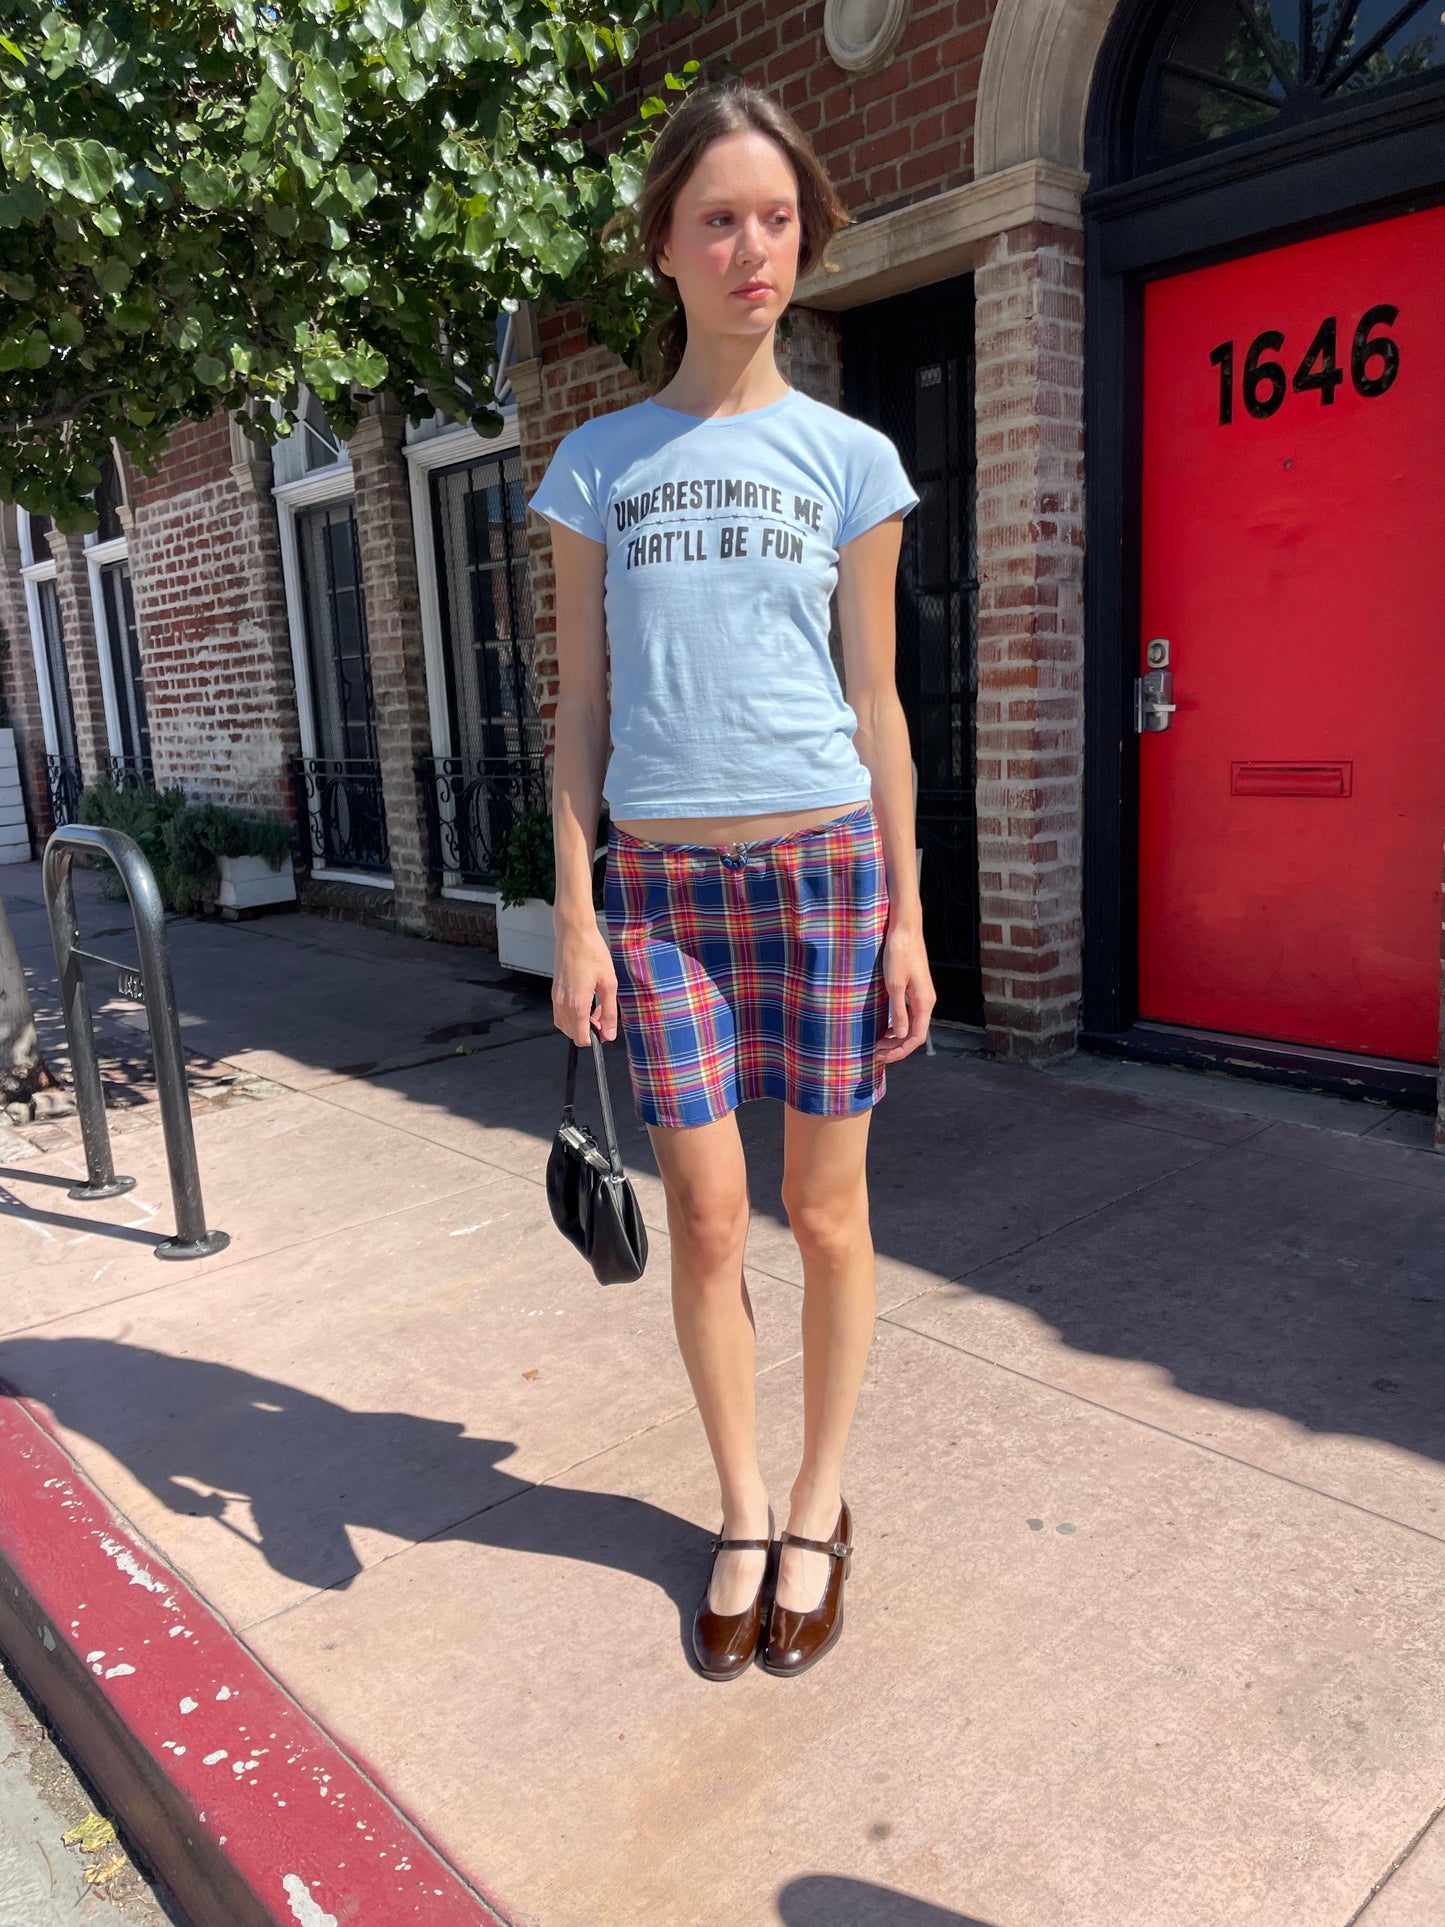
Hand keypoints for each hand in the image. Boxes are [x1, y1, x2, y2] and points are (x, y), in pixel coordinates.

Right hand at [552, 921, 617, 1045]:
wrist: (573, 934)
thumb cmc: (592, 954)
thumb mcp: (609, 983)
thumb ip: (609, 1012)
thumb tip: (609, 1035)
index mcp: (577, 1004)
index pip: (581, 1038)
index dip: (595, 1040)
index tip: (606, 1030)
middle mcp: (562, 1004)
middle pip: (573, 1034)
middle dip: (589, 1031)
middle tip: (603, 1015)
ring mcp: (555, 999)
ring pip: (565, 1025)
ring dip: (580, 1023)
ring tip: (595, 1006)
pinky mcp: (554, 992)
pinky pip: (561, 1014)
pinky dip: (572, 1015)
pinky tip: (586, 1000)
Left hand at [877, 924, 934, 1063]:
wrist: (905, 929)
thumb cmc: (899, 954)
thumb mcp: (894, 985)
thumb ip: (897, 1011)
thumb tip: (900, 1035)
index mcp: (924, 1003)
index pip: (916, 1037)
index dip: (900, 1051)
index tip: (883, 1058)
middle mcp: (926, 1001)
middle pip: (915, 1034)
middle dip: (896, 1047)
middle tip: (876, 1054)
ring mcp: (921, 995)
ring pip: (912, 1025)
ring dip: (896, 1037)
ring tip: (878, 1044)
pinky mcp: (915, 989)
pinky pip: (909, 1014)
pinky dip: (897, 1025)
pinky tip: (884, 1028)